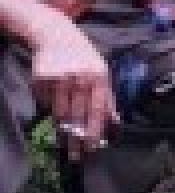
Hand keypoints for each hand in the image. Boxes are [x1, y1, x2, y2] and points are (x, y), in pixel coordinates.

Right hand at [29, 17, 118, 160]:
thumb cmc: (84, 58)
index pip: (97, 110)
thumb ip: (108, 97)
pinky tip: (53, 105)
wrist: (57, 36)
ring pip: (59, 112)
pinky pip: (45, 102)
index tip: (92, 148)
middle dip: (76, 138)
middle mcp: (79, 78)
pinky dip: (50, 108)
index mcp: (98, 77)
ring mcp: (59, 78)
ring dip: (62, 130)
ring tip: (64, 145)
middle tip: (76, 156)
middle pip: (77, 115)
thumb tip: (115, 121)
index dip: (94, 131)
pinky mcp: (41, 79)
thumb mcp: (102, 72)